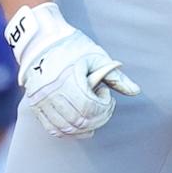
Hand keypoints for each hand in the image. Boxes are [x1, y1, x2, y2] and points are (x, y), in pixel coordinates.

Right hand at [8, 1, 137, 139]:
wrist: (41, 40)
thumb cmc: (72, 47)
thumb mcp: (97, 57)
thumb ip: (116, 77)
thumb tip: (136, 91)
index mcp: (69, 79)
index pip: (90, 108)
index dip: (104, 108)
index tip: (107, 97)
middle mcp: (52, 92)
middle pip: (79, 121)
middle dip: (97, 119)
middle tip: (102, 108)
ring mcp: (41, 100)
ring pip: (66, 128)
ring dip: (84, 129)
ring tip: (92, 117)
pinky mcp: (35, 105)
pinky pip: (52, 128)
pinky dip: (67, 132)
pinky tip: (78, 127)